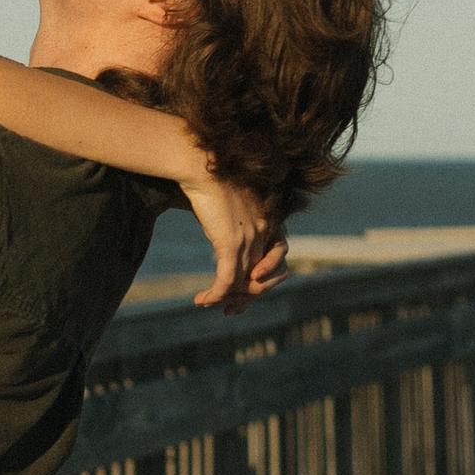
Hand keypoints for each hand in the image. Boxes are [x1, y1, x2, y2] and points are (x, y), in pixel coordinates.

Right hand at [182, 175, 289, 313]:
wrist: (202, 164)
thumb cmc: (211, 177)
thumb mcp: (231, 203)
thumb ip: (235, 220)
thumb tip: (224, 227)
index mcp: (268, 223)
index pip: (273, 265)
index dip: (259, 285)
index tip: (241, 295)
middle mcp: (263, 233)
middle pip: (259, 278)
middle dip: (244, 297)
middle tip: (228, 310)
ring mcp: (248, 239)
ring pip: (241, 283)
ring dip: (225, 298)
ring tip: (207, 302)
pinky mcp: (229, 243)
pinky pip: (226, 279)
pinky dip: (215, 294)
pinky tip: (203, 300)